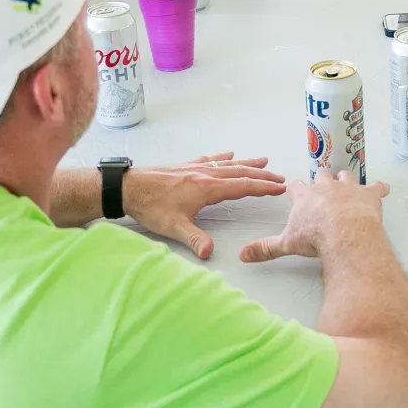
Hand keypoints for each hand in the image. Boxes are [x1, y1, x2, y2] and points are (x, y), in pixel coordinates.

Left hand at [123, 152, 286, 257]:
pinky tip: (228, 154)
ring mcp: (195, 168)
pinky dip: (222, 157)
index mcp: (206, 188)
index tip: (279, 188)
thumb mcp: (174, 227)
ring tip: (263, 161)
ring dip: (247, 163)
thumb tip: (209, 253)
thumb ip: (195, 240)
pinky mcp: (184, 166)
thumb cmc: (150, 206)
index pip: (242, 187)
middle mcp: (204, 174)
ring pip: (227, 164)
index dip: (262, 188)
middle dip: (261, 175)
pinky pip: (209, 159)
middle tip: (279, 177)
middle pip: (239, 173)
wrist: (128, 188)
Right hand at [241, 170, 391, 263]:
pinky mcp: (368, 194)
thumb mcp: (286, 244)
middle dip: (322, 179)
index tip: (294, 189)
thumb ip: (265, 248)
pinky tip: (384, 188)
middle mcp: (326, 187)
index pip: (296, 187)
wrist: (344, 233)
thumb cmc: (315, 237)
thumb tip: (243, 255)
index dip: (295, 189)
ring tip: (347, 182)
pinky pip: (377, 187)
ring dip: (347, 179)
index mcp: (305, 197)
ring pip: (346, 176)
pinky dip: (380, 188)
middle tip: (322, 183)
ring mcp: (349, 188)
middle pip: (322, 175)